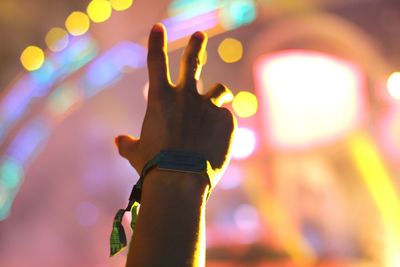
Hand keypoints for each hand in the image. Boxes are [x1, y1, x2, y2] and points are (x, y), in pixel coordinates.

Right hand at [115, 23, 235, 185]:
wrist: (181, 180)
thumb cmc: (154, 167)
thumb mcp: (137, 154)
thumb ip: (128, 145)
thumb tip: (119, 141)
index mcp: (160, 99)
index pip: (156, 62)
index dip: (156, 42)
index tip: (158, 27)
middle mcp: (186, 96)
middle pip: (192, 61)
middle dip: (196, 45)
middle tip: (199, 34)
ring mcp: (208, 106)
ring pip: (219, 90)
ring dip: (219, 92)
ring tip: (221, 96)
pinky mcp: (227, 120)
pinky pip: (227, 117)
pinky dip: (223, 125)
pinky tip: (218, 140)